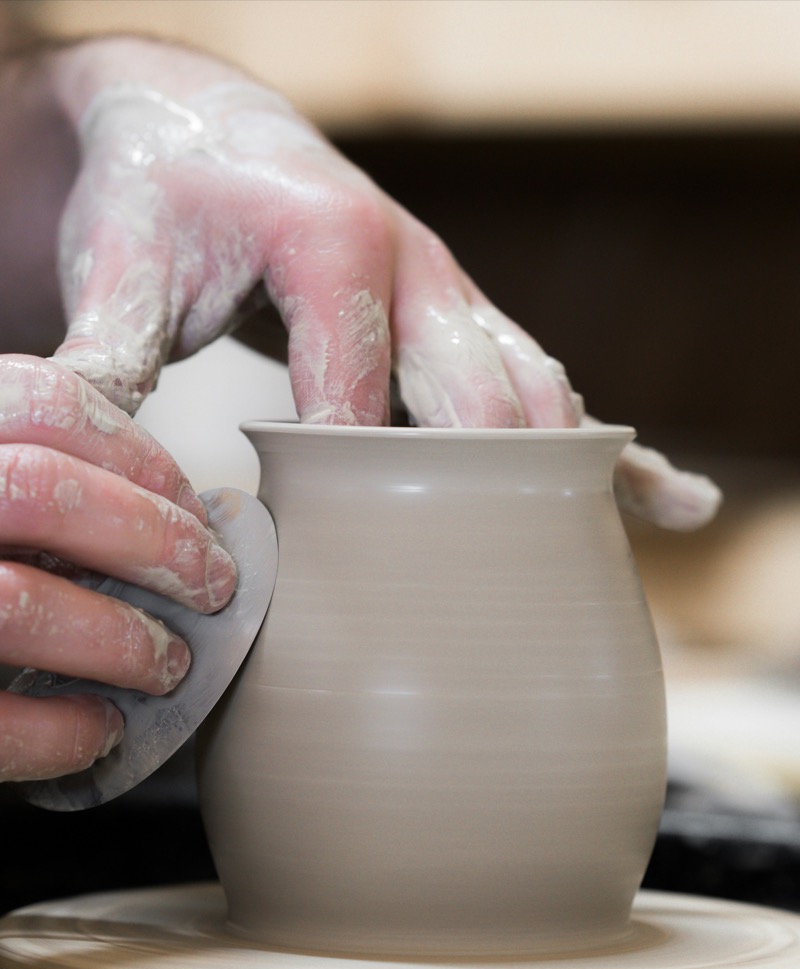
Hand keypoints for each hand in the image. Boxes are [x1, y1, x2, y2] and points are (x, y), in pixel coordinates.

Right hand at [0, 355, 236, 781]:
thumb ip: (38, 470)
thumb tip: (171, 510)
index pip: (42, 403)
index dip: (139, 455)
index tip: (190, 507)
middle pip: (39, 491)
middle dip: (154, 541)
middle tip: (210, 587)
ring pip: (14, 603)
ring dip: (119, 640)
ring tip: (165, 664)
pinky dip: (60, 732)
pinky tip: (99, 728)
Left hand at [42, 38, 718, 531]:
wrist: (201, 127)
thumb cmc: (160, 197)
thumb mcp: (121, 267)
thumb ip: (106, 359)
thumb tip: (89, 466)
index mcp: (333, 245)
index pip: (357, 397)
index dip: (349, 489)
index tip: (336, 569)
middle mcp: (418, 267)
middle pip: (479, 400)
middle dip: (476, 495)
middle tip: (471, 588)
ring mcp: (454, 296)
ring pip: (534, 394)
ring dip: (563, 477)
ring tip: (594, 566)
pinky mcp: (466, 322)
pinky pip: (554, 387)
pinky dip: (616, 451)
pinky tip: (672, 502)